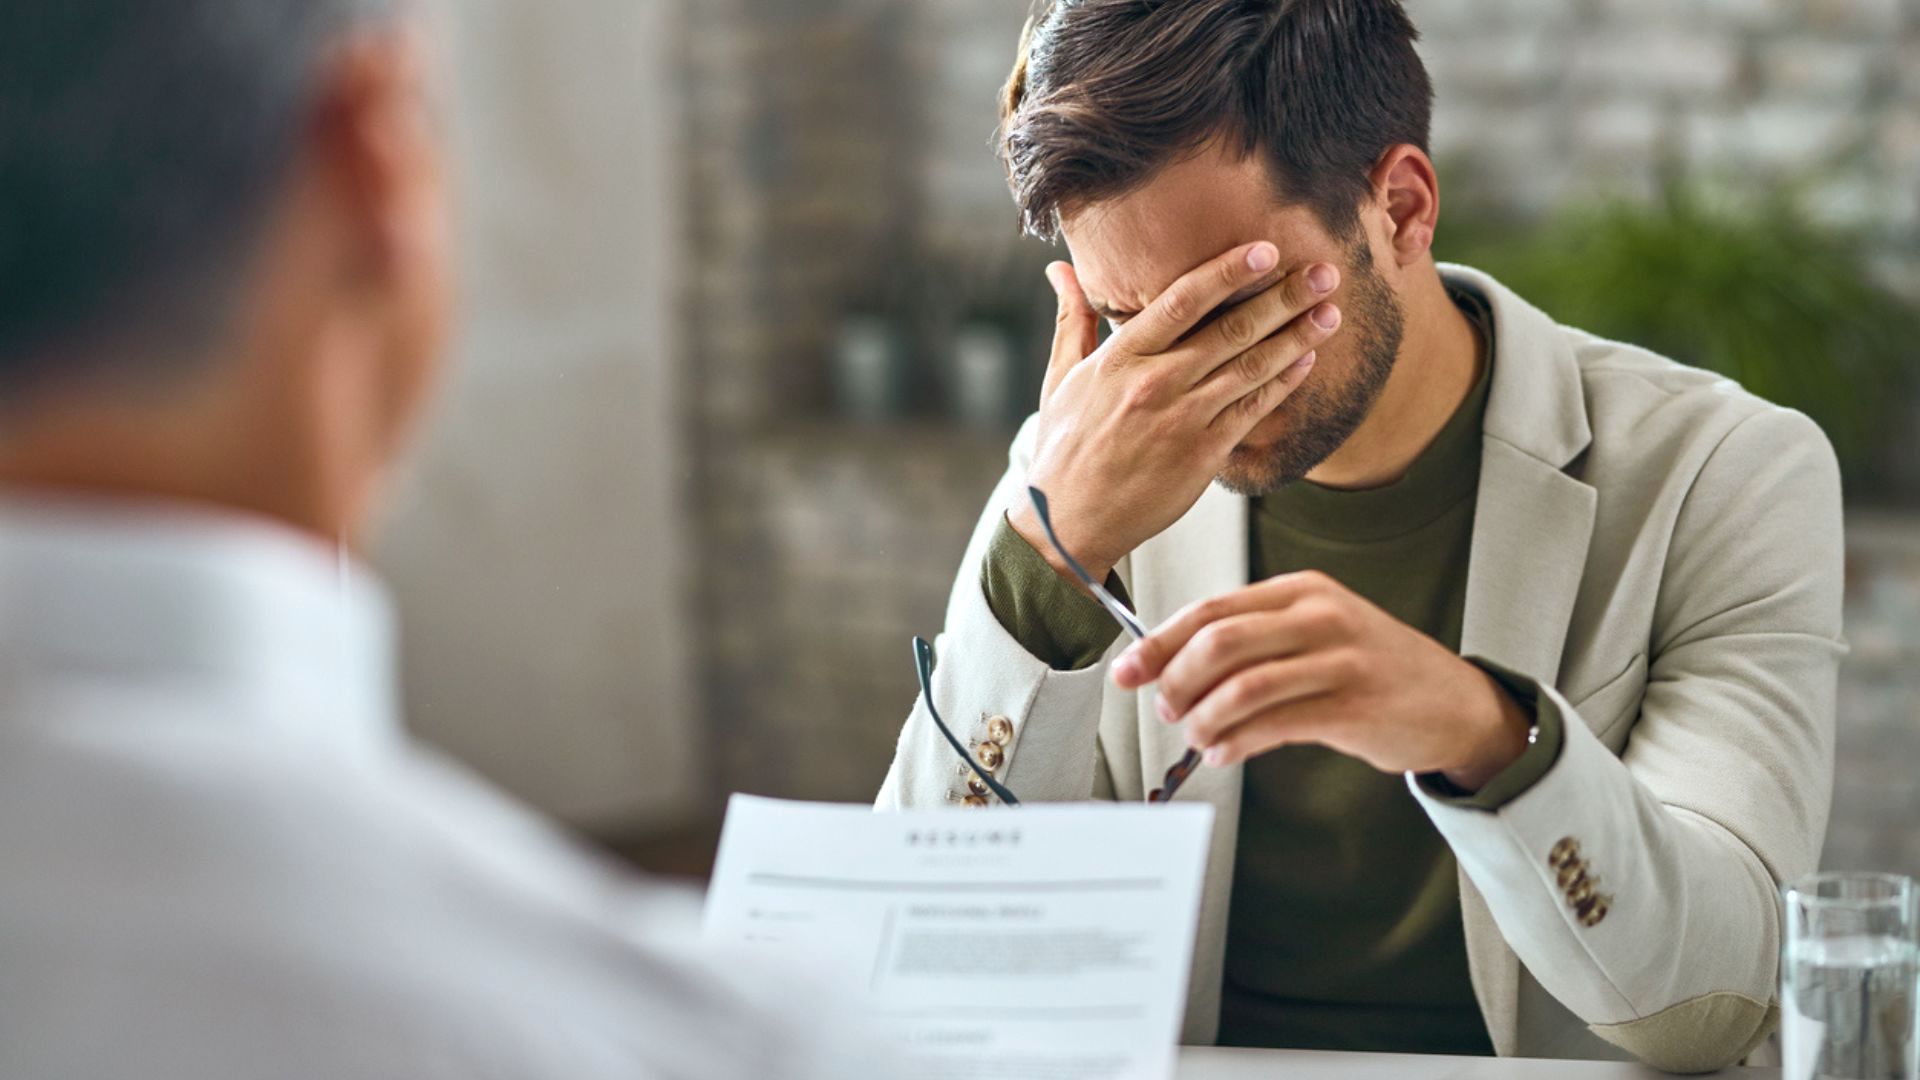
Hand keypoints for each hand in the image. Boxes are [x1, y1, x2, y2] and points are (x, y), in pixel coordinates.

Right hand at [1007, 242, 1343, 585]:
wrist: (1069, 522)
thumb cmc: (1065, 447)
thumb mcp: (1060, 378)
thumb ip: (1071, 319)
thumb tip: (1060, 269)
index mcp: (1120, 358)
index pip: (1182, 301)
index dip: (1227, 272)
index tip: (1265, 248)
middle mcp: (1155, 384)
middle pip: (1231, 330)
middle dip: (1283, 298)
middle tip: (1323, 272)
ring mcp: (1182, 421)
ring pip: (1251, 369)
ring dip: (1296, 338)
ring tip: (1331, 312)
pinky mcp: (1203, 455)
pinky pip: (1252, 411)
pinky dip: (1283, 384)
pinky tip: (1307, 361)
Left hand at [1110, 571, 1531, 790]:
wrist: (1457, 704)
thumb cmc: (1373, 670)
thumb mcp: (1317, 633)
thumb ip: (1254, 641)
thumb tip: (1171, 667)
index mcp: (1301, 590)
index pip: (1212, 608)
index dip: (1159, 641)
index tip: (1126, 671)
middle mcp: (1320, 616)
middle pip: (1219, 641)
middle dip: (1176, 680)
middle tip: (1165, 709)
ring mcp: (1341, 660)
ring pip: (1243, 685)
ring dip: (1203, 717)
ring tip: (1195, 736)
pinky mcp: (1353, 706)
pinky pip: (1275, 724)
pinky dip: (1237, 741)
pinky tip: (1224, 753)